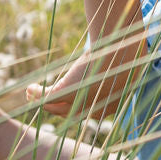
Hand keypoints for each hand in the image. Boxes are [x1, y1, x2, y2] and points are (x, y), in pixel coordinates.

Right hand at [27, 31, 146, 120]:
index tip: (67, 102)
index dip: (77, 107)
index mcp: (114, 103)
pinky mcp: (69, 92)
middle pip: (70, 114)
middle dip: (56, 108)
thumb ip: (128, 62)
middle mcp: (96, 108)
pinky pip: (47, 98)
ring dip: (42, 102)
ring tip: (33, 93)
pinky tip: (30, 88)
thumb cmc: (128, 47)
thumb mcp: (130, 58)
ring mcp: (81, 102)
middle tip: (45, 101)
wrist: (122, 45)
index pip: (92, 112)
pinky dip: (36, 94)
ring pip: (56, 107)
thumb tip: (130, 50)